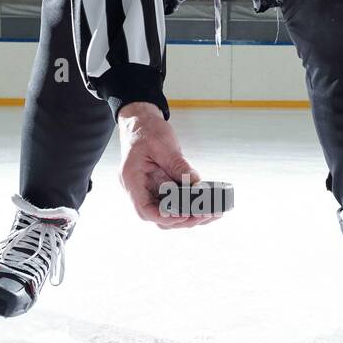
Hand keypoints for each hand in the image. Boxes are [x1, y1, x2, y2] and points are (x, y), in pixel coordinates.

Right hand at [117, 102, 218, 228]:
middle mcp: (139, 190)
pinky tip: (206, 206)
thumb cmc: (146, 131)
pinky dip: (189, 207)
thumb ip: (178, 165)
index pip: (145, 209)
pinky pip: (174, 204)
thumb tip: (197, 184)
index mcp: (133, 180)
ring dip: (187, 217)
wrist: (141, 122)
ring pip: (167, 214)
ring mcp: (150, 190)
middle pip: (158, 217)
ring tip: (209, 213)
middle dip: (181, 220)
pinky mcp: (160, 188)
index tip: (184, 214)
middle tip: (204, 214)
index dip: (164, 216)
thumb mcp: (163, 145)